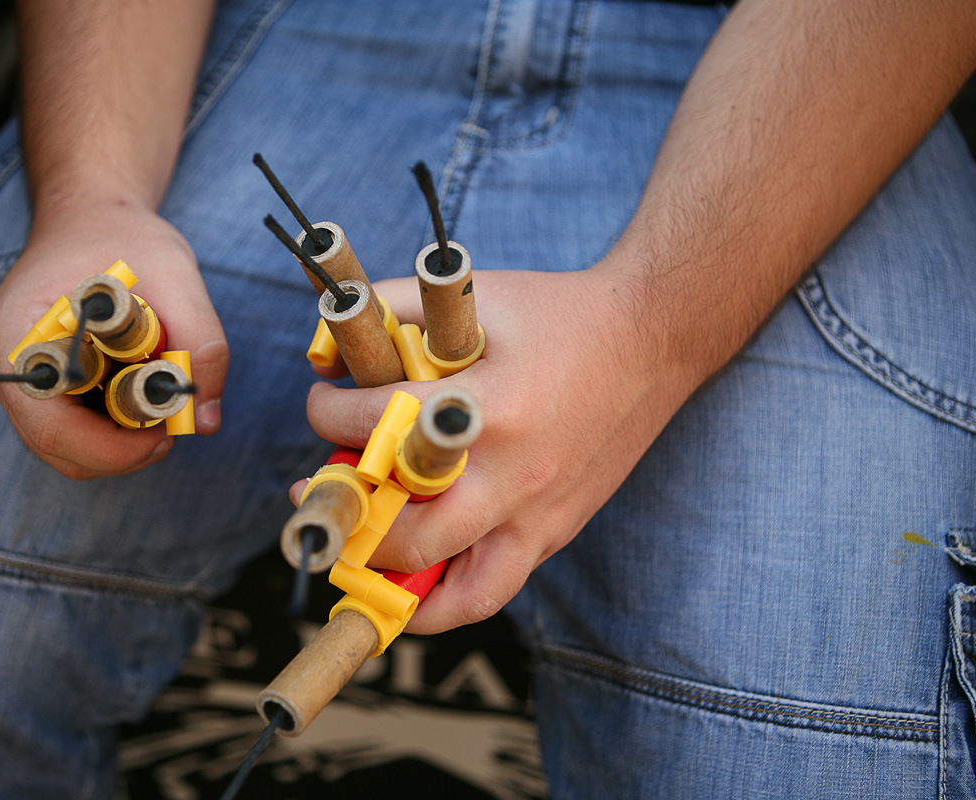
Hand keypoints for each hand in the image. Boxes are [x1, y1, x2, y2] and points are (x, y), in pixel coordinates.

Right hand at [0, 195, 227, 478]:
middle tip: (175, 425)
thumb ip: (201, 342)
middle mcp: (4, 367)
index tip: (166, 437)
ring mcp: (18, 381)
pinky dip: (114, 430)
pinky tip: (146, 395)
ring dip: (122, 444)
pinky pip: (75, 431)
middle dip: (123, 450)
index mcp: (15, 336)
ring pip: (69, 448)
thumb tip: (206, 421)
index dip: (111, 449)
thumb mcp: (175, 275)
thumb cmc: (122, 236)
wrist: (91, 215)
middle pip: (59, 448)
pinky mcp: (41, 388)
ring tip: (164, 404)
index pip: (51, 425)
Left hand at [301, 260, 696, 633]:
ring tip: (357, 554)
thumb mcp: (479, 295)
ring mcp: (539, 515)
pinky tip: (410, 582)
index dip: (331, 415)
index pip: (382, 429)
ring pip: (456, 590)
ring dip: (394, 582)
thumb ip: (395, 306)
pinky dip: (443, 600)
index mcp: (494, 409)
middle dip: (352, 518)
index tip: (322, 403)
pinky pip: (492, 590)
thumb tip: (326, 341)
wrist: (652, 340)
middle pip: (411, 534)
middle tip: (323, 491)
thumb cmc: (560, 317)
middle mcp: (516, 476)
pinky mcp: (554, 532)